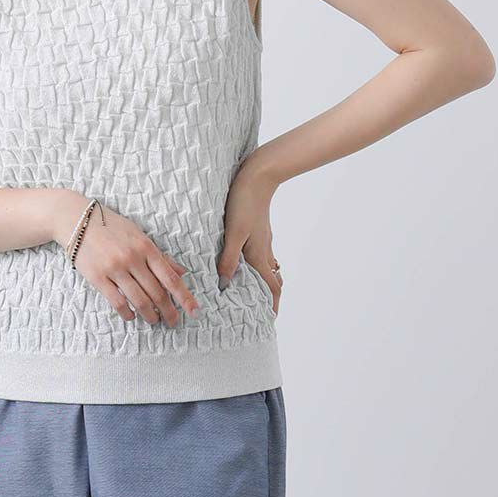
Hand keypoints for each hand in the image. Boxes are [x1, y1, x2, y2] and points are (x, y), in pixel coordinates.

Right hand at [63, 197, 199, 327]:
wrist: (76, 220)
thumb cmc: (110, 227)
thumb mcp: (139, 235)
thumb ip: (160, 256)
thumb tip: (182, 272)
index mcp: (146, 247)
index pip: (171, 278)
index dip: (185, 297)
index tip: (194, 311)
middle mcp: (133, 258)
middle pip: (157, 292)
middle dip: (168, 311)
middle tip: (173, 321)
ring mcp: (115, 268)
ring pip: (139, 300)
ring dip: (150, 315)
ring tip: (154, 321)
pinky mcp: (97, 277)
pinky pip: (117, 302)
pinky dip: (127, 313)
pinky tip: (131, 317)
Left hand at [217, 158, 282, 314]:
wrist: (257, 177)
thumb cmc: (244, 203)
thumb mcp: (233, 233)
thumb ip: (229, 259)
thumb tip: (225, 283)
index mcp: (259, 256)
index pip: (271, 288)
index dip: (272, 305)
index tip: (269, 319)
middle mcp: (264, 251)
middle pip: (271, 280)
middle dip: (269, 297)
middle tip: (259, 309)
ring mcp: (263, 241)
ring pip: (267, 267)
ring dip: (263, 282)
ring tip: (251, 291)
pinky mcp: (259, 231)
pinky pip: (262, 255)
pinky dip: (258, 265)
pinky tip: (245, 263)